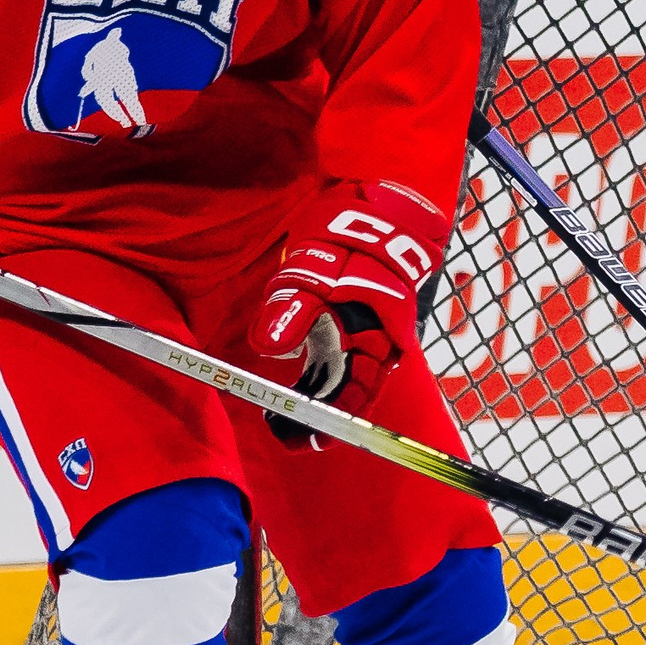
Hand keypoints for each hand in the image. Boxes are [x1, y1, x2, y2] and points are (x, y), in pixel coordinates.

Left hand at [250, 179, 448, 447]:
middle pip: (348, 392)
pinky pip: (333, 360)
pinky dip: (313, 377)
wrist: (366, 205)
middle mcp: (375, 340)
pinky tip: (291, 385)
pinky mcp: (350, 323)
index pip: (356, 392)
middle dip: (317, 416)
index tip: (301, 439)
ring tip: (278, 417)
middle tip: (282, 431)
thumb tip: (269, 346)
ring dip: (312, 398)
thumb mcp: (317, 271)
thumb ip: (294, 309)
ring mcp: (363, 333)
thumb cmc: (347, 236)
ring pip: (339, 378)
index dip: (329, 419)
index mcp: (376, 335)